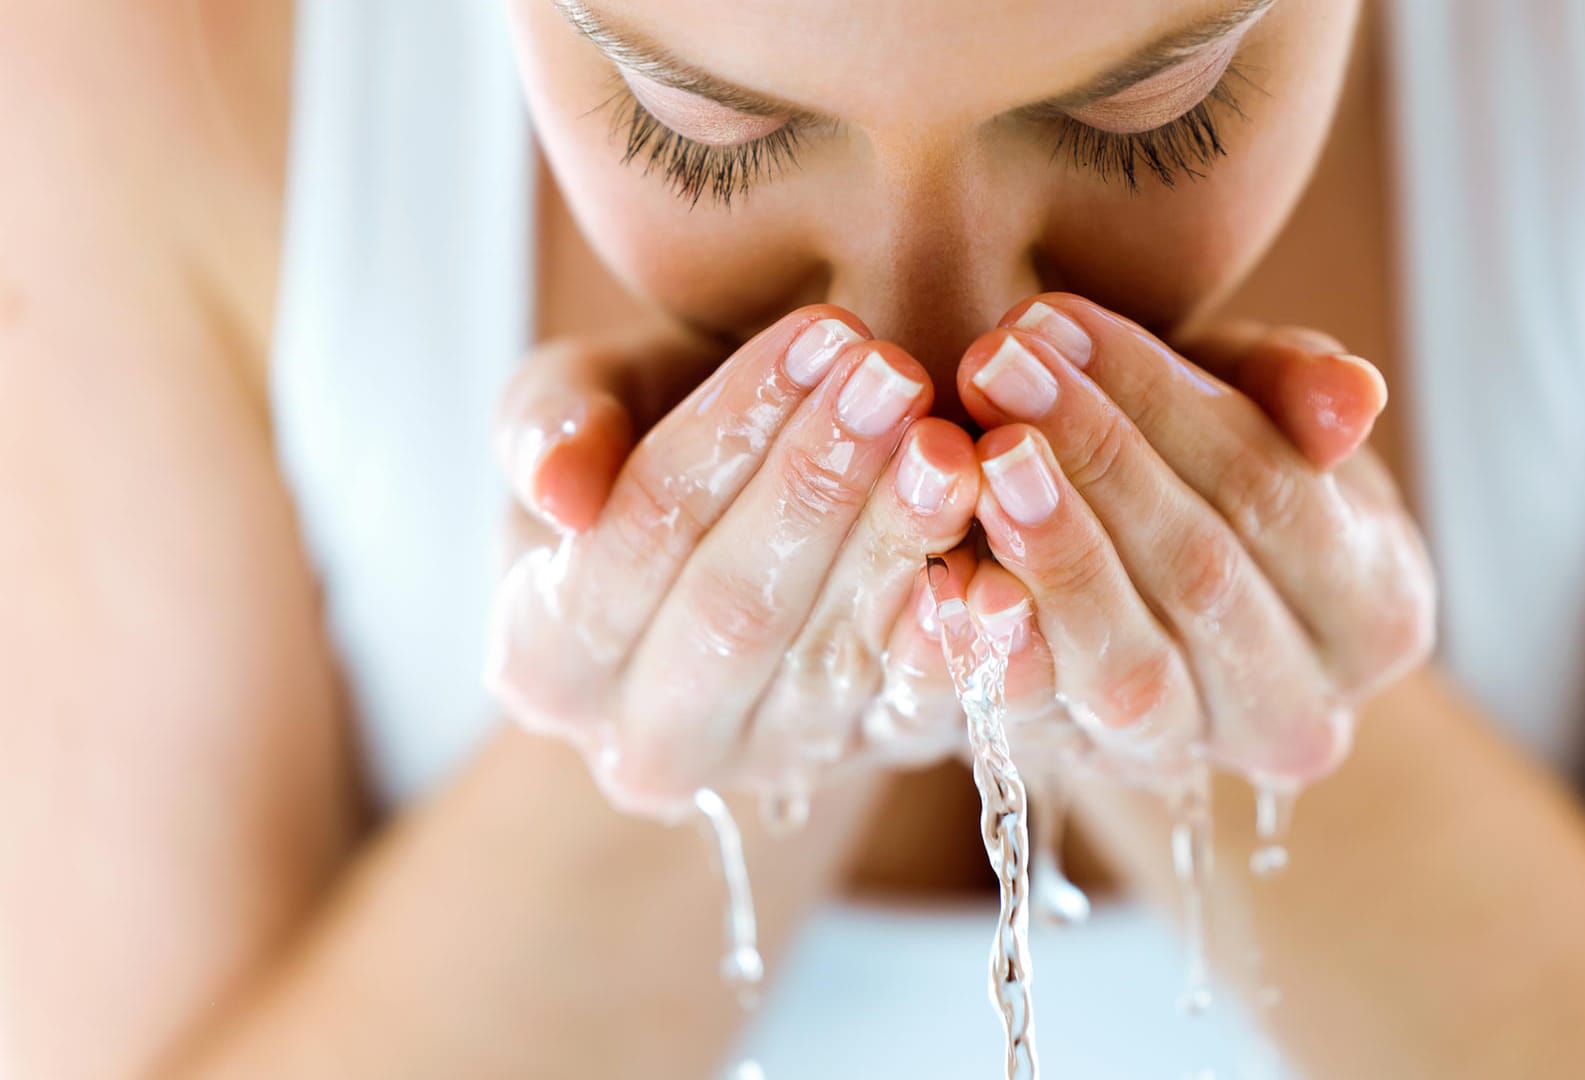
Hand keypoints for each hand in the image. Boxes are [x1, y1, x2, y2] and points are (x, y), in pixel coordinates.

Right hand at [484, 308, 982, 818]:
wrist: (748, 519)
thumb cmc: (652, 436)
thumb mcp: (582, 400)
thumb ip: (549, 422)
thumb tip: (560, 491)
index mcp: (545, 660)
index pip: (639, 536)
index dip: (726, 433)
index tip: (813, 334)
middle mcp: (648, 743)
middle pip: (735, 610)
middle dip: (818, 485)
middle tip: (894, 377)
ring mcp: (768, 763)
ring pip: (833, 659)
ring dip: (899, 544)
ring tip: (952, 443)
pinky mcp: (874, 758)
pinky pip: (923, 711)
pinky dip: (965, 645)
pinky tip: (998, 569)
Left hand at [950, 295, 1435, 786]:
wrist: (1143, 587)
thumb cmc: (1211, 469)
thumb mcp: (1258, 406)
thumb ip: (1296, 389)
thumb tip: (1353, 397)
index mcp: (1376, 614)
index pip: (1275, 495)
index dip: (1164, 403)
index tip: (1057, 319)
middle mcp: (1299, 715)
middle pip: (1201, 578)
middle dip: (1093, 459)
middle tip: (995, 366)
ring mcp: (1189, 758)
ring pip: (1128, 668)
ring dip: (1050, 554)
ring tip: (979, 456)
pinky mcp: (1085, 774)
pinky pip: (1038, 726)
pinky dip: (991, 652)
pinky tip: (944, 576)